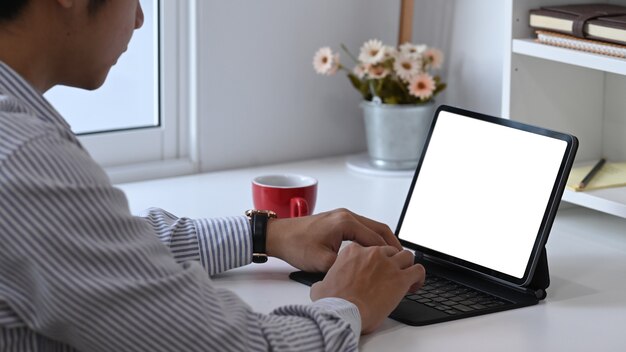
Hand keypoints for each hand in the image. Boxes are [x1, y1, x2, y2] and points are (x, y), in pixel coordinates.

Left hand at [266, 208, 401, 272]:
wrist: (278, 236)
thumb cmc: (295, 245)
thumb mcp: (322, 262)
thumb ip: (345, 267)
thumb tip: (362, 274)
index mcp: (346, 222)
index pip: (376, 239)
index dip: (389, 254)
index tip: (399, 265)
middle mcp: (346, 215)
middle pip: (379, 228)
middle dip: (393, 244)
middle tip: (402, 260)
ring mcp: (342, 217)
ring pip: (372, 227)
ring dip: (383, 241)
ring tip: (392, 258)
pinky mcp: (338, 221)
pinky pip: (362, 228)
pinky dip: (372, 239)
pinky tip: (373, 252)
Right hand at [310, 243, 424, 333]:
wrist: (343, 311)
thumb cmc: (333, 302)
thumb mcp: (320, 287)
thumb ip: (323, 282)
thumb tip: (320, 286)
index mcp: (352, 252)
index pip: (368, 248)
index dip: (373, 259)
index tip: (373, 269)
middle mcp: (372, 254)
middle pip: (388, 250)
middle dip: (391, 261)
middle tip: (391, 274)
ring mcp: (388, 264)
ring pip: (406, 255)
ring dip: (407, 265)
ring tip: (406, 276)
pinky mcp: (400, 278)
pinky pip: (418, 270)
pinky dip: (419, 277)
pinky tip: (415, 285)